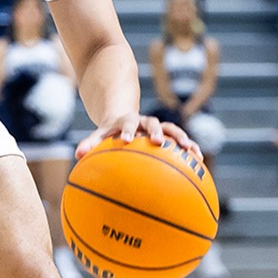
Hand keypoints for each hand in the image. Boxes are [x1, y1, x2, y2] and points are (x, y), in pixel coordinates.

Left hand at [75, 112, 200, 159]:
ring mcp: (158, 127)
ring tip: (191, 149)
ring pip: (171, 128)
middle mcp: (144, 122)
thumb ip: (90, 144)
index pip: (126, 123)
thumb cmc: (110, 132)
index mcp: (126, 121)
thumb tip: (77, 156)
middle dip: (155, 131)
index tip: (126, 139)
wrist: (125, 117)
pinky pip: (181, 140)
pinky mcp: (168, 133)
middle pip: (152, 122)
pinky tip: (201, 160)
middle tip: (158, 141)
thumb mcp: (100, 135)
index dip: (126, 130)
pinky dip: (190, 147)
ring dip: (180, 138)